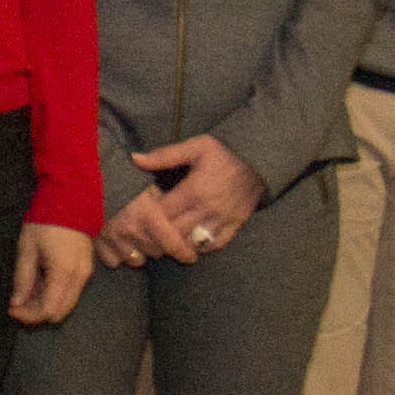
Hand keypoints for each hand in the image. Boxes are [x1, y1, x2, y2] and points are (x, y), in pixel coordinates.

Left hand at [7, 218, 94, 325]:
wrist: (71, 199)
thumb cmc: (45, 221)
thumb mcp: (27, 248)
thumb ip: (23, 278)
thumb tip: (16, 303)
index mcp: (64, 273)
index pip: (48, 310)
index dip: (28, 315)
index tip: (11, 308)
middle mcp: (79, 278)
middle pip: (59, 312)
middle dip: (37, 313)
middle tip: (17, 303)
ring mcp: (86, 274)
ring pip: (66, 304)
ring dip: (46, 304)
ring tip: (26, 292)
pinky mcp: (86, 269)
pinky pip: (71, 292)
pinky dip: (54, 294)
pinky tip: (39, 283)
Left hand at [121, 132, 267, 261]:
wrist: (259, 159)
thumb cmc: (224, 152)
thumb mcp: (195, 147)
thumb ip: (164, 155)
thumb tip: (135, 158)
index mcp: (194, 190)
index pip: (163, 213)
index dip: (149, 216)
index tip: (142, 213)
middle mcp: (208, 208)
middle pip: (175, 232)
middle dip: (159, 233)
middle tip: (150, 230)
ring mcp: (223, 220)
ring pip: (193, 243)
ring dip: (178, 243)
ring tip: (167, 238)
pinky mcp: (236, 225)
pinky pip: (215, 245)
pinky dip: (201, 247)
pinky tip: (191, 241)